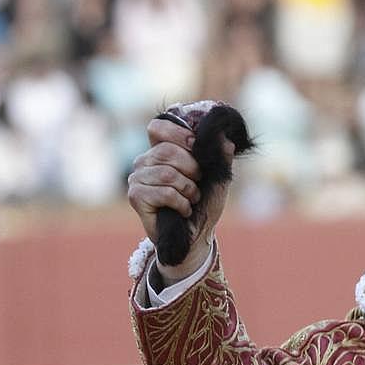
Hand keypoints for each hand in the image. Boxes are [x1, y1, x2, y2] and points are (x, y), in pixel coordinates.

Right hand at [126, 117, 235, 281]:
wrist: (195, 237)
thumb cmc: (204, 206)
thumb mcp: (217, 178)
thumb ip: (221, 158)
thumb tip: (227, 139)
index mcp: (161, 151)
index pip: (157, 127)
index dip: (177, 134)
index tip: (196, 146)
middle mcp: (145, 161)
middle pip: (166, 151)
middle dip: (191, 168)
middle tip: (198, 183)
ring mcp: (137, 178)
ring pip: (167, 174)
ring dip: (188, 189)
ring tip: (192, 199)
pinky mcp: (136, 196)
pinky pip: (164, 193)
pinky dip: (181, 203)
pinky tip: (183, 210)